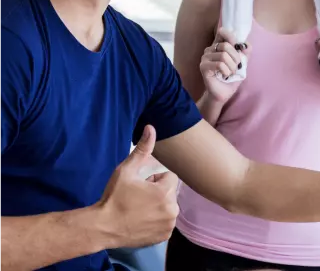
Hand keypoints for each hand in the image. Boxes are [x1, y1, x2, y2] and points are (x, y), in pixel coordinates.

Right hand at [96, 125, 178, 247]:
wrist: (102, 227)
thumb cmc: (114, 197)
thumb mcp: (126, 170)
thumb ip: (142, 149)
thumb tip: (151, 127)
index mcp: (165, 192)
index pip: (169, 177)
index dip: (155, 179)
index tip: (141, 186)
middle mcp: (172, 210)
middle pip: (170, 192)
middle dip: (158, 192)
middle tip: (138, 198)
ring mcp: (169, 225)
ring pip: (169, 206)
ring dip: (158, 206)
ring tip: (139, 209)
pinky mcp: (165, 236)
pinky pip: (166, 221)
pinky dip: (158, 220)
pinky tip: (142, 221)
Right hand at [200, 27, 251, 103]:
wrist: (224, 93)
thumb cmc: (231, 77)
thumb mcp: (242, 64)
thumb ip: (245, 53)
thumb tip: (247, 45)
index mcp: (218, 46)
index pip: (222, 32)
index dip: (231, 37)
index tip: (237, 46)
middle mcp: (210, 49)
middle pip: (226, 45)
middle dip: (236, 57)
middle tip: (236, 67)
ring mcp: (205, 58)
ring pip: (223, 55)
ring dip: (232, 66)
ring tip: (230, 73)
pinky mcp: (203, 67)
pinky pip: (219, 64)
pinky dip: (226, 71)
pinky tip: (225, 76)